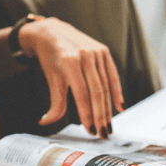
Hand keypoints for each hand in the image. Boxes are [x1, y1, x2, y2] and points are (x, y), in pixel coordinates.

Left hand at [18, 17, 124, 138]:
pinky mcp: (104, 51)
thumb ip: (54, 102)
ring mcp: (97, 52)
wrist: (53, 32)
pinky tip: (119, 107)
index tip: (90, 130)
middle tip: (103, 133)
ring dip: (108, 108)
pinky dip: (117, 92)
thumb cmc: (50, 58)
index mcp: (70, 61)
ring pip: (105, 86)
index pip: (81, 94)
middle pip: (96, 91)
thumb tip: (46, 122)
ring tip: (108, 126)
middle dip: (100, 115)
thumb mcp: (51, 78)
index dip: (87, 114)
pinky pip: (113, 75)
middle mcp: (85, 55)